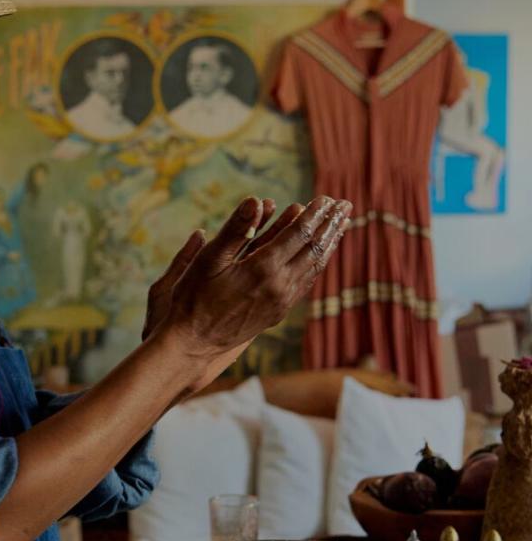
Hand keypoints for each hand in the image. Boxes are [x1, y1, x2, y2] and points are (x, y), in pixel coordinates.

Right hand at [155, 195, 351, 396]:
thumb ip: (236, 229)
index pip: (299, 233)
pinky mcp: (279, 312)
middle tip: (346, 205)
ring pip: (315, 267)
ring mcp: (282, 301)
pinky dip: (318, 263)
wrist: (194, 343)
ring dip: (330, 243)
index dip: (314, 213)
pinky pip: (306, 282)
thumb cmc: (194, 297)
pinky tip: (320, 255)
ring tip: (341, 225)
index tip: (326, 197)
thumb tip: (257, 200)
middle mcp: (280, 285)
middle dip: (331, 224)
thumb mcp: (209, 259)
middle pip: (315, 248)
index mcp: (263, 268)